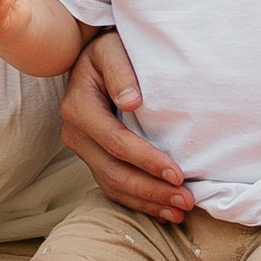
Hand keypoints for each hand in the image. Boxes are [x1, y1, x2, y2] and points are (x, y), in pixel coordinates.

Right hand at [60, 29, 192, 220]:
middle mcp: (75, 133)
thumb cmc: (109, 49)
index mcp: (79, 107)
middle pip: (113, 172)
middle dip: (151, 190)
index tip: (177, 173)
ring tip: (179, 211)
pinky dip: (139, 201)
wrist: (93, 56)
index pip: (115, 142)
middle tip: (185, 200)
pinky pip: (113, 186)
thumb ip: (120, 71)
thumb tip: (131, 100)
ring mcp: (83, 149)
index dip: (146, 160)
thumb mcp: (111, 49)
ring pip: (112, 185)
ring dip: (147, 201)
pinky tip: (164, 210)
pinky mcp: (93, 158)